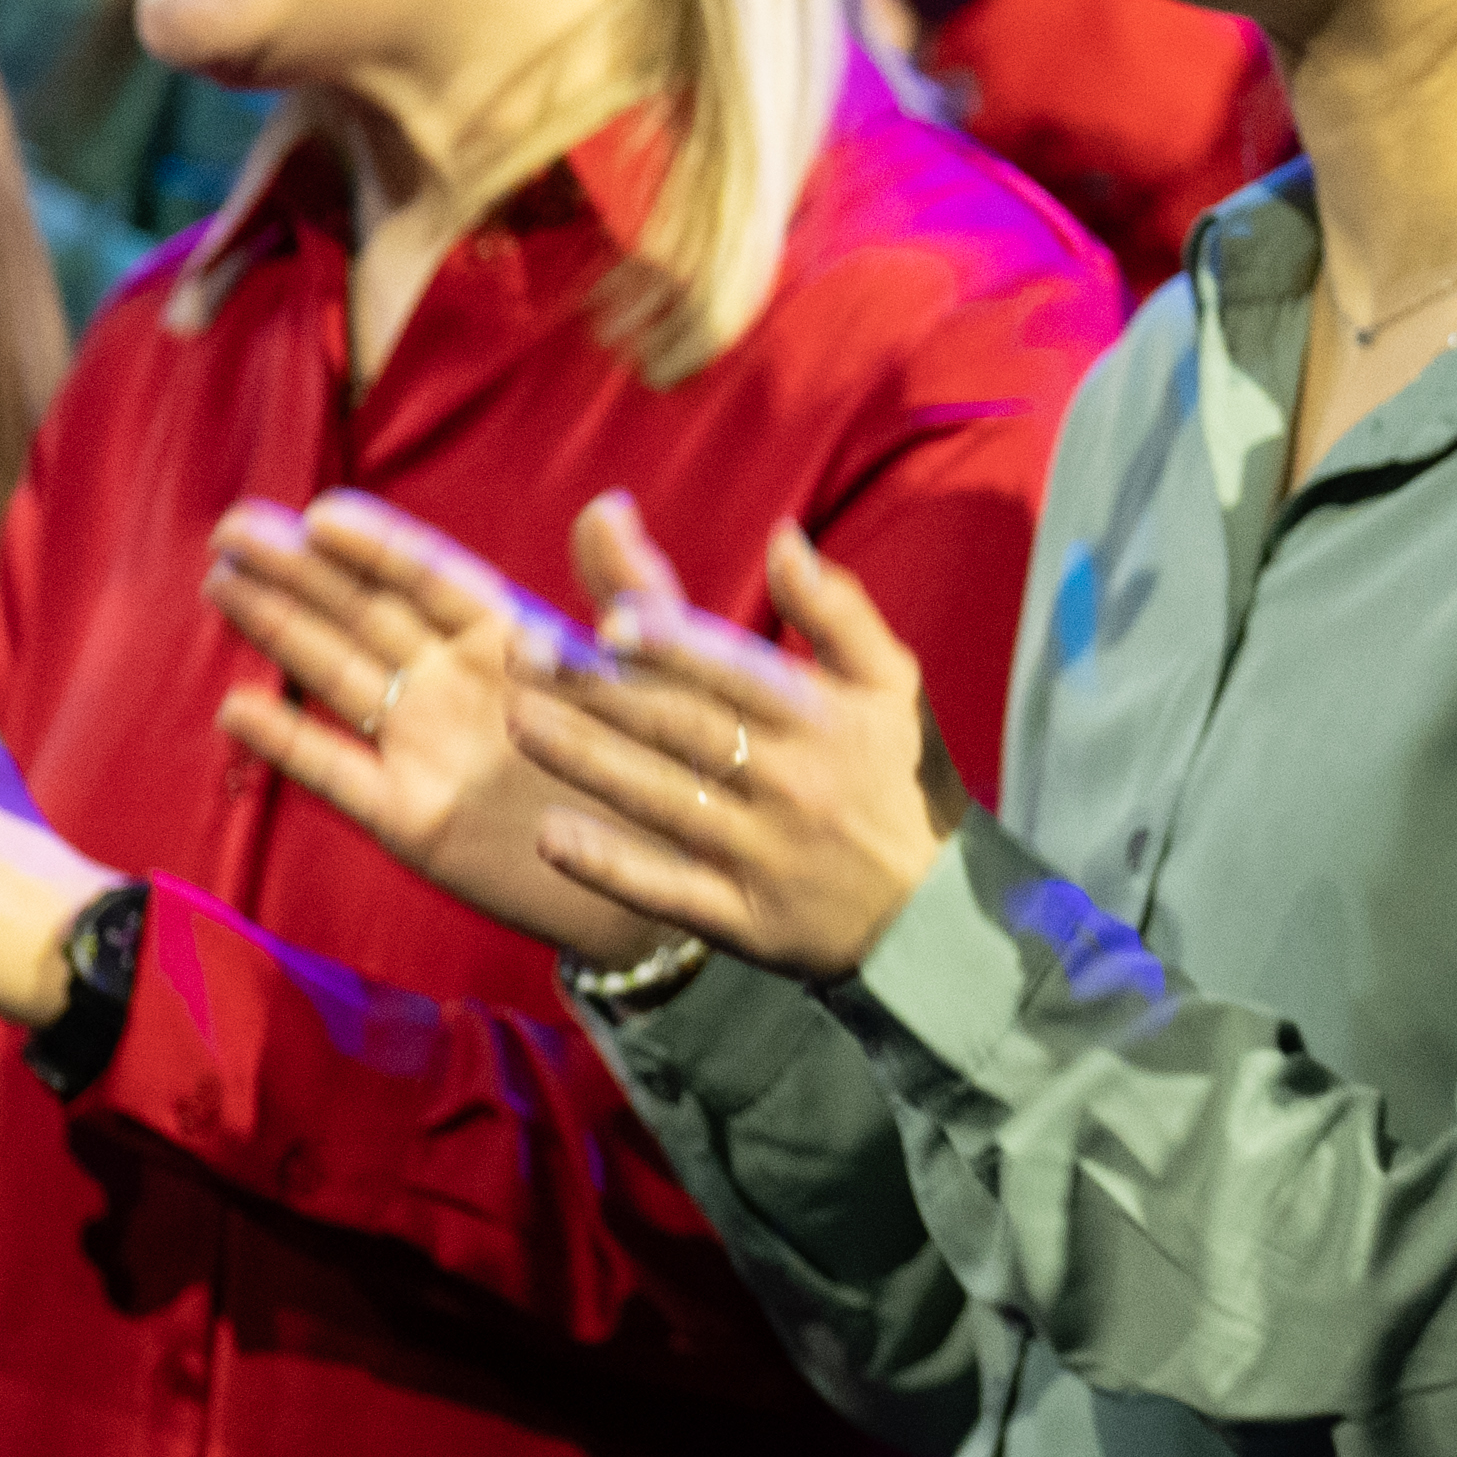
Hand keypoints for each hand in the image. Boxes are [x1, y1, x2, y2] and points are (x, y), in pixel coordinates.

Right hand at [204, 489, 672, 964]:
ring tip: (221, 583)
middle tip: (232, 529)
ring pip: (337, 677)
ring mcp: (425, 748)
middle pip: (365, 615)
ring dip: (280, 632)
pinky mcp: (408, 817)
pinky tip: (238, 707)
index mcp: (513, 640)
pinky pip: (337, 771)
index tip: (318, 512)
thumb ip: (631, 592)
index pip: (430, 579)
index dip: (375, 545)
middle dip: (300, 573)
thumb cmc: (671, 769)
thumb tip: (607, 504)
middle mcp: (456, 686)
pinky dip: (288, 742)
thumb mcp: (663, 672)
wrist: (661, 879)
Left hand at [504, 500, 952, 976]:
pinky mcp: (743, 919)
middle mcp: (790, 782)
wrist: (936, 915)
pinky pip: (666, 891)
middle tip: (523, 656)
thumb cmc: (903, 781)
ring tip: (519, 722)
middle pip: (680, 728)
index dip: (672, 646)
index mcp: (823, 720)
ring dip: (587, 761)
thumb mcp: (894, 685)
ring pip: (662, 799)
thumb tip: (783, 538)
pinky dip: (610, 866)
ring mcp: (762, 854)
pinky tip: (551, 838)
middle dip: (599, 691)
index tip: (608, 619)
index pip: (735, 673)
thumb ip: (836, 610)